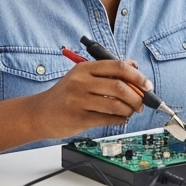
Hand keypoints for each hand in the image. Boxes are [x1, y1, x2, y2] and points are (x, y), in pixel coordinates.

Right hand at [28, 59, 146, 139]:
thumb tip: (134, 66)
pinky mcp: (78, 118)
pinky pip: (107, 118)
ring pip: (116, 105)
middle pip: (120, 87)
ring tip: (131, 111)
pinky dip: (119, 119)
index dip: (136, 76)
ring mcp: (78, 100)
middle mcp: (81, 82)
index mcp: (84, 68)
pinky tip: (121, 118)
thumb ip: (106, 71)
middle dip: (137, 96)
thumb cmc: (64, 95)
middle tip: (141, 102)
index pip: (118, 67)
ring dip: (129, 110)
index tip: (147, 84)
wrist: (38, 114)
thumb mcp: (82, 76)